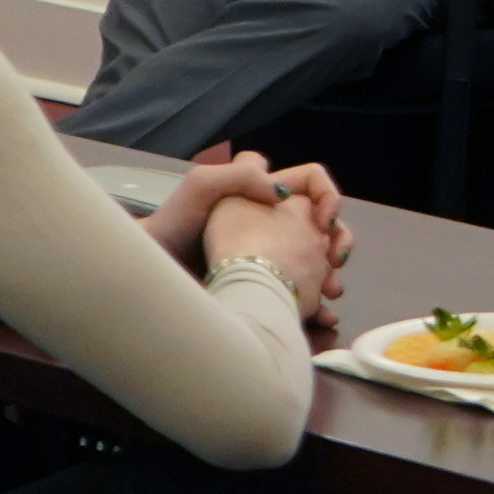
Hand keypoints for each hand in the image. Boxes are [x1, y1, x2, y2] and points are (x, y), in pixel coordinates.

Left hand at [159, 150, 351, 328]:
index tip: (322, 221)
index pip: (311, 182)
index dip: (327, 196)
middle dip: (338, 241)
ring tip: (330, 292)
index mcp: (262, 193)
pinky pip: (300, 293)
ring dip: (331, 276)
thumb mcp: (203, 185)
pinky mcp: (264, 285)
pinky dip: (316, 306)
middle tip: (334, 261)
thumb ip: (243, 177)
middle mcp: (272, 221)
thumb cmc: (175, 224)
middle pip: (323, 224)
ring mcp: (270, 255)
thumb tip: (283, 195)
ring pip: (317, 260)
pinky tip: (321, 316)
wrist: (155, 274)